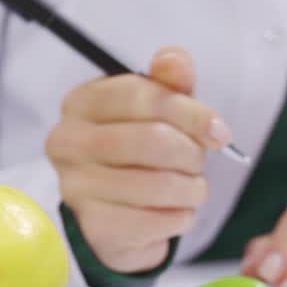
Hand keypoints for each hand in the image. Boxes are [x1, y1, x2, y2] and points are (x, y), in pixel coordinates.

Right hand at [46, 47, 230, 272]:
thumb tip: (173, 59)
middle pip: (152, 140)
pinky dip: (182, 216)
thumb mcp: (155, 111)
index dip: (189, 111)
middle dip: (191, 153)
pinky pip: (159, 220)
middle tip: (199, 162)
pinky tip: (175, 210)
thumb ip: (168, 82)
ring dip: (192, 188)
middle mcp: (68, 142)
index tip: (217, 130)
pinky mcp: (96, 227)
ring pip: (160, 184)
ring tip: (190, 187)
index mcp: (81, 103)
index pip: (140, 95)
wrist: (113, 218)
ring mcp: (77, 187)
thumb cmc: (136, 154)